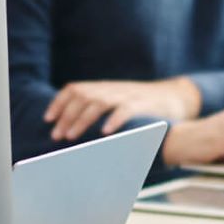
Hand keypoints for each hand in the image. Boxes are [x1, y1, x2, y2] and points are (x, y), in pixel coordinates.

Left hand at [44, 77, 200, 142]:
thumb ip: (97, 108)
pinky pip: (125, 110)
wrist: (176, 97)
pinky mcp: (143, 105)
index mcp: (104, 88)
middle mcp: (112, 89)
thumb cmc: (142, 106)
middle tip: (56, 135)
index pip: (74, 88)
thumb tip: (72, 128)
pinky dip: (113, 120)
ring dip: (82, 120)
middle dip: (66, 116)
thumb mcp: (117, 101)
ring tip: (70, 136)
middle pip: (83, 97)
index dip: (59, 102)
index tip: (48, 119)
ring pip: (99, 103)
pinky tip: (103, 133)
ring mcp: (127, 95)